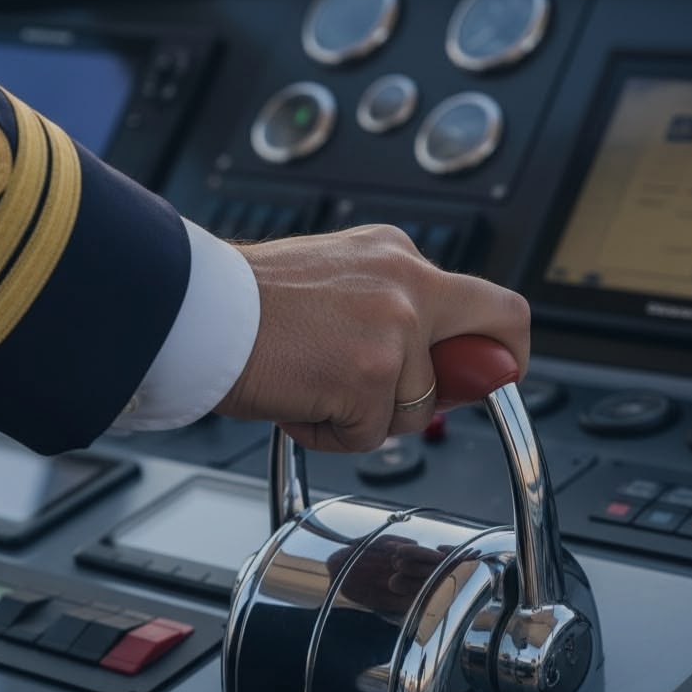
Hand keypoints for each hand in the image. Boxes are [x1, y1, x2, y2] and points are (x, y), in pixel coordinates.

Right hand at [215, 224, 529, 452]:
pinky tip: (295, 400)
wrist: (193, 309)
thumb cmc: (243, 302)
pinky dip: (327, 433)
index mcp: (394, 254)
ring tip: (309, 385)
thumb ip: (389, 313)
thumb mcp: (333, 283)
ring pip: (416, 407)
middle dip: (473, 375)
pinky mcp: (370, 375)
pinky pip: (366, 436)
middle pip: (499, 328)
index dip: (493, 346)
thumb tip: (436, 369)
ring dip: (365, 416)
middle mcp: (406, 280)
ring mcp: (394, 327)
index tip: (482, 371)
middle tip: (419, 393)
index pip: (485, 298)